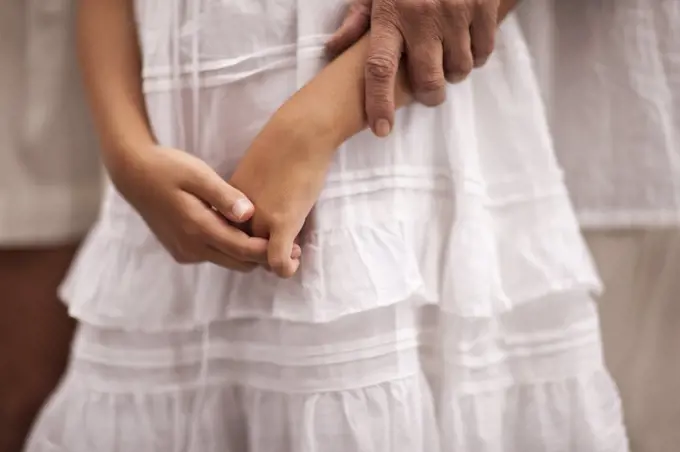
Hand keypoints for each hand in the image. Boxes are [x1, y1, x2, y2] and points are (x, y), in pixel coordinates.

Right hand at [107, 145, 296, 270]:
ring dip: (248, 253)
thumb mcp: (198, 174)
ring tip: (272, 236)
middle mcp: (191, 248)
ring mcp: (185, 252)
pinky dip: (231, 248)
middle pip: (239, 263)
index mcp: (198, 229)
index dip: (270, 250)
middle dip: (264, 256)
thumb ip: (224, 195)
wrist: (133, 174)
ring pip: (228, 261)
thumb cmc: (168, 168)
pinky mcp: (181, 251)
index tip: (293, 245)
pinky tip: (242, 231)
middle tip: (290, 244)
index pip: (244, 251)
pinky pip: (214, 255)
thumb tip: (249, 213)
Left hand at [229, 122, 334, 277]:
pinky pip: (277, 259)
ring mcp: (260, 219)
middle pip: (240, 247)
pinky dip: (285, 268)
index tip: (264, 237)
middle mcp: (238, 213)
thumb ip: (248, 191)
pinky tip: (293, 263)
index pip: (228, 231)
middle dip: (258, 254)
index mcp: (227, 198)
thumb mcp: (252, 169)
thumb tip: (256, 204)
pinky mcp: (282, 222)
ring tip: (292, 252)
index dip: (245, 239)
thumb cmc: (281, 142)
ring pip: (258, 257)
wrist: (299, 132)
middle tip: (281, 248)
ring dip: (272, 260)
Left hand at [327, 0, 498, 135]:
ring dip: (454, 72)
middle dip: (430, 95)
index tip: (381, 129)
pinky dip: (477, 55)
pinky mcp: (484, 7)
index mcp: (390, 15)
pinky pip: (483, 51)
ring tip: (448, 56)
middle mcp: (422, 17)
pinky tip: (466, 41)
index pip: (380, 69)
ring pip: (459, 69)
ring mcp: (456, 12)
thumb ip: (357, 20)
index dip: (379, 103)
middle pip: (427, 80)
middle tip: (430, 91)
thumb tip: (333, 49)